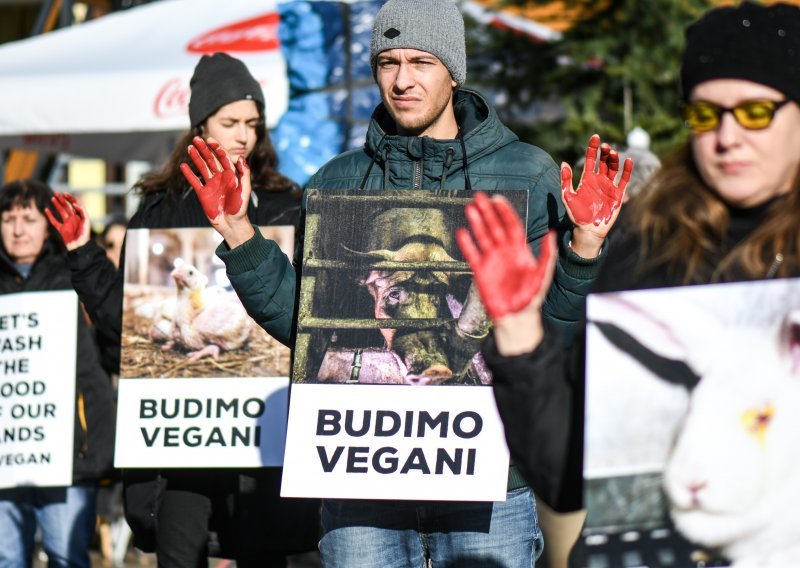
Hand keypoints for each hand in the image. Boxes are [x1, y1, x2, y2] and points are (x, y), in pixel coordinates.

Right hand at [45, 193, 90, 250]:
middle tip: (56, 193)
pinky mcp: (61, 230)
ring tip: (52, 198)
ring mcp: (67, 223)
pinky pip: (54, 222)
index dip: (70, 198)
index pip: (75, 204)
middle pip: (67, 207)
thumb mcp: (86, 222)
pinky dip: (50, 216)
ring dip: (57, 205)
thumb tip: (75, 204)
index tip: (65, 194)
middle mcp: (73, 218)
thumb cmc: (85, 235)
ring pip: (61, 212)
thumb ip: (82, 212)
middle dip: (62, 200)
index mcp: (80, 216)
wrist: (80, 247)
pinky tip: (47, 210)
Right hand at [180, 136, 254, 246]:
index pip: (222, 157)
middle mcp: (220, 177)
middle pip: (210, 159)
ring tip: (189, 148)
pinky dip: (189, 174)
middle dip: (204, 149)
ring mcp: (211, 185)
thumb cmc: (240, 208)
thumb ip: (245, 174)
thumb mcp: (245, 190)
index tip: (209, 139)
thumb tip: (241, 157)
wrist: (232, 224)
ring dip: (196, 158)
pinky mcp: (203, 194)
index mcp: (231, 174)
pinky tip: (183, 166)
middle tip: (196, 139)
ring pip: (202, 168)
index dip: (216, 148)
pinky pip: (194, 182)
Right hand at [456, 192, 555, 321]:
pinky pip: (472, 254)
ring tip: (470, 209)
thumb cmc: (531, 296)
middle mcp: (504, 251)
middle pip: (495, 227)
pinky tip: (462, 232)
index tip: (497, 199)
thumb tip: (552, 234)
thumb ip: (547, 254)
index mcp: (520, 250)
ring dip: (477, 223)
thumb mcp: (543, 274)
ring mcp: (492, 260)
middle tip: (479, 197)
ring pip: (483, 236)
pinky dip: (467, 244)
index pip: (511, 225)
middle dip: (488, 212)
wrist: (516, 315)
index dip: (505, 212)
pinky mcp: (481, 271)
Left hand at [561, 134, 632, 257]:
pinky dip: (627, 170)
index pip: (591, 159)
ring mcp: (609, 186)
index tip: (595, 136)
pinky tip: (628, 161)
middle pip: (604, 161)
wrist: (588, 230)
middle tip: (605, 145)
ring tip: (613, 152)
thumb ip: (565, 180)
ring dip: (614, 159)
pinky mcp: (618, 194)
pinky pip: (624, 180)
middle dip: (605, 152)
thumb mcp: (568, 196)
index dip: (593, 148)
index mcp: (587, 179)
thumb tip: (563, 162)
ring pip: (614, 168)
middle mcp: (599, 180)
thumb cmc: (576, 215)